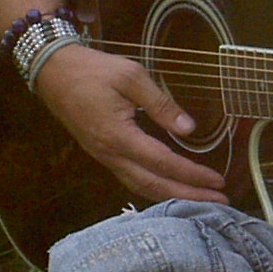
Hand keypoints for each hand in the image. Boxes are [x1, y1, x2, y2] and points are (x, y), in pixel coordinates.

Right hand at [32, 43, 227, 205]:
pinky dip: (154, 189)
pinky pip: (131, 179)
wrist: (53, 71)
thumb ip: (161, 103)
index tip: (217, 180)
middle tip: (218, 201)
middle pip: (153, 185)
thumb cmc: (93, 70)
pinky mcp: (101, 154)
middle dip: (188, 195)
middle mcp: (110, 154)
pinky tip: (170, 189)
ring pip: (140, 187)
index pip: (163, 162)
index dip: (192, 174)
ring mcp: (103, 157)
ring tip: (200, 200)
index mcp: (119, 136)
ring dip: (172, 196)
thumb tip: (188, 128)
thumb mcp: (132, 76)